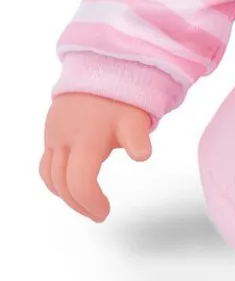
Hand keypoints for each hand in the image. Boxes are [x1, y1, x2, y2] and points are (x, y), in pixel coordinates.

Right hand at [40, 93, 151, 220]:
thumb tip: (143, 155)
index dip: (91, 202)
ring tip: (85, 202)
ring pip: (50, 176)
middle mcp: (64, 140)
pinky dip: (55, 179)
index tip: (105, 212)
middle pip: (63, 184)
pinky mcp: (50, 132)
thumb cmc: (122, 97)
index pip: (80, 182)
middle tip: (98, 213)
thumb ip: (137, 137)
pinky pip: (46, 163)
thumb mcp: (135, 117)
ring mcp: (54, 136)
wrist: (102, 67)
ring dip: (65, 194)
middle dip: (79, 203)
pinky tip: (69, 184)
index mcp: (86, 140)